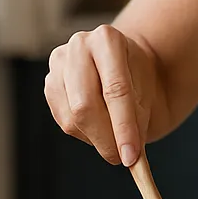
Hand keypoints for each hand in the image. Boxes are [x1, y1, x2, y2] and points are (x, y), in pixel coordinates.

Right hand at [44, 24, 164, 166]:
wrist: (124, 64)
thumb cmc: (139, 78)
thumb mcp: (148, 91)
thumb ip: (138, 119)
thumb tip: (131, 158)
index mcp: (108, 39)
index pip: (116, 89)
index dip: (124, 127)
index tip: (132, 156)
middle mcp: (79, 46)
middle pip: (86, 105)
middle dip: (106, 138)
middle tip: (123, 159)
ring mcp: (58, 65)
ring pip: (72, 117)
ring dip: (97, 139)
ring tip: (116, 142)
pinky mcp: (49, 85)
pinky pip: (64, 121)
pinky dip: (85, 134)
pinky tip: (99, 129)